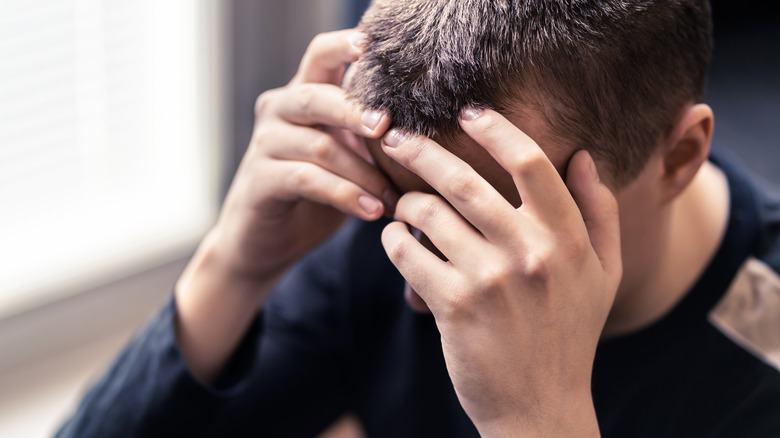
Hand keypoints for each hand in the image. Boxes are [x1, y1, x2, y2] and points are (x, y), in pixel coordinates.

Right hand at [174, 30, 395, 381]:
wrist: (266, 242)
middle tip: (389, 128)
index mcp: (302, 96)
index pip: (319, 56)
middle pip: (316, 96)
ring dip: (365, 173)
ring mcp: (264, 144)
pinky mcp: (260, 181)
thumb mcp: (348, 159)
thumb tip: (432, 133)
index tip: (371, 45)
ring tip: (394, 198)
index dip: (342, 45)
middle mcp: (278, 111)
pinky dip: (345, 195)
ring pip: (320, 145)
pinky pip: (307, 179)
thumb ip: (371, 138)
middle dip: (358, 111)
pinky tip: (373, 211)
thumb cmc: (317, 195)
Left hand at [379, 108, 620, 436]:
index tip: (467, 112)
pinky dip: (393, 240)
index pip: (530, 162)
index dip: (495, 128)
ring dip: (405, 202)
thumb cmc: (571, 335)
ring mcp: (490, 280)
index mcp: (567, 239)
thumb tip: (583, 155)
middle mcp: (530, 253)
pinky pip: (407, 253)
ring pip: (428, 213)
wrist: (541, 408)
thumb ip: (600, 212)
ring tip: (401, 204)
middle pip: (464, 179)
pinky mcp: (452, 306)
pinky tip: (396, 240)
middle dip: (421, 150)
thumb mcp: (605, 274)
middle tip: (396, 137)